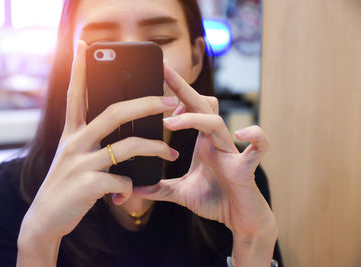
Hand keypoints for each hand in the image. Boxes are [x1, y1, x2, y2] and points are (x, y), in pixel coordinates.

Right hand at [18, 41, 179, 244]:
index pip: (75, 95)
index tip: (84, 46)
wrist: (44, 221)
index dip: (80, 71)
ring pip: (127, 147)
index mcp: (71, 134)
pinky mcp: (87, 185)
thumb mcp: (73, 158)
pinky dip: (132, 188)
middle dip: (145, 104)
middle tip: (169, 101)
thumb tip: (126, 138)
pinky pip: (123, 181)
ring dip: (155, 149)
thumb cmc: (66, 186)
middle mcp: (74, 143)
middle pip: (114, 113)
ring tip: (171, 153)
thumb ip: (93, 145)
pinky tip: (129, 193)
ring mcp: (80, 163)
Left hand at [133, 64, 276, 237]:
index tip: (159, 77)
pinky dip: (255, 137)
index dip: (176, 92)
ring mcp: (231, 151)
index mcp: (202, 142)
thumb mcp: (180, 193)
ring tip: (169, 122)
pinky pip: (259, 146)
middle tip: (165, 72)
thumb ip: (159, 189)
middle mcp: (215, 141)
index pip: (189, 109)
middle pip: (202, 105)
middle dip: (183, 88)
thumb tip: (133, 189)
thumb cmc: (215, 200)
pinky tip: (240, 135)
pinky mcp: (246, 167)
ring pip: (216, 122)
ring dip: (194, 118)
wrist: (239, 218)